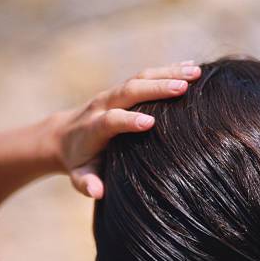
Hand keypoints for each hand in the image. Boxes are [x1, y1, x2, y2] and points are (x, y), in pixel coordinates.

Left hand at [53, 61, 200, 197]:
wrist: (63, 135)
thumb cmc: (78, 162)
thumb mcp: (79, 176)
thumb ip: (86, 183)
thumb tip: (98, 192)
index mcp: (93, 128)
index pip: (110, 121)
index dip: (127, 121)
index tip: (149, 123)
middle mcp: (103, 105)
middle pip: (129, 91)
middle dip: (156, 89)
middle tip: (183, 88)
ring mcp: (114, 94)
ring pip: (141, 78)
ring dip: (168, 73)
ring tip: (197, 74)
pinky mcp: (125, 89)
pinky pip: (147, 76)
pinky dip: (169, 71)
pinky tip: (192, 69)